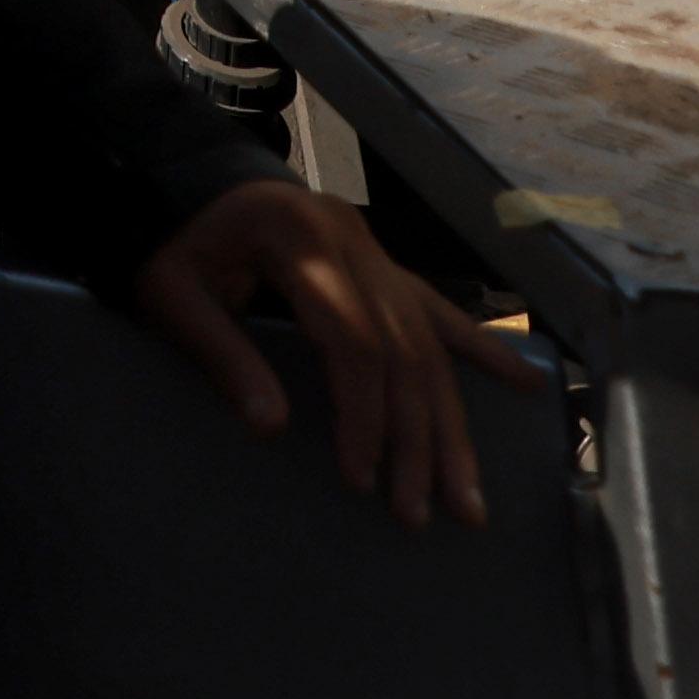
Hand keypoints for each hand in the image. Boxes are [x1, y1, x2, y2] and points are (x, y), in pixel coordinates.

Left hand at [127, 177, 488, 529]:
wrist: (182, 183)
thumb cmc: (173, 246)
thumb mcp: (172, 296)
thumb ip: (221, 356)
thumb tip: (270, 428)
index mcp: (300, 238)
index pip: (354, 341)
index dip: (364, 414)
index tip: (362, 479)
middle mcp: (354, 240)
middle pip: (403, 352)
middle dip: (416, 441)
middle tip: (419, 515)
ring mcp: (376, 250)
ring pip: (429, 346)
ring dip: (450, 425)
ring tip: (468, 497)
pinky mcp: (383, 263)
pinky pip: (440, 312)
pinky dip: (483, 349)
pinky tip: (526, 383)